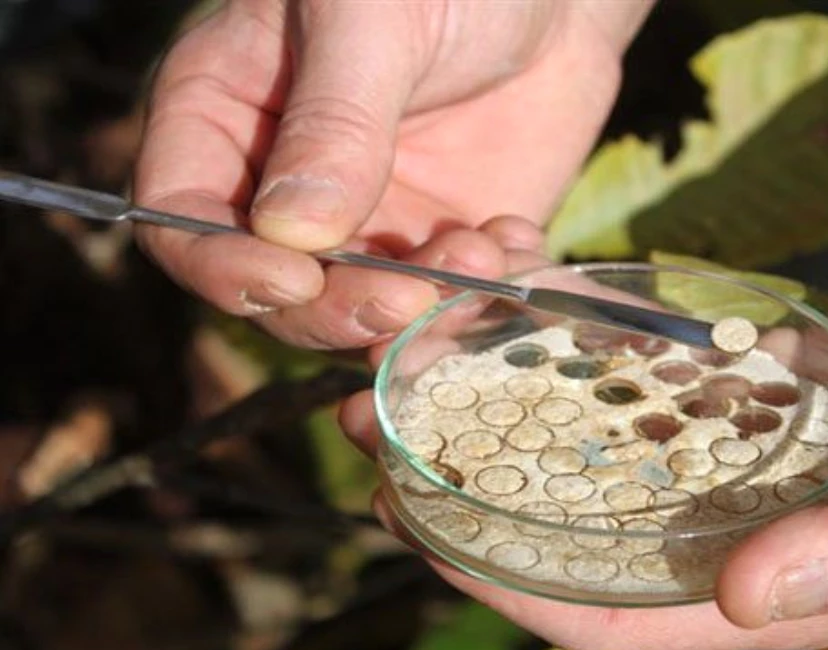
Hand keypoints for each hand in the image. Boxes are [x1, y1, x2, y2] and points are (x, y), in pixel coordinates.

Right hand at [133, 0, 650, 348]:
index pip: (181, 217)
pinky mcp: (437, 245)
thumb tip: (293, 232)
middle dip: (340, 308)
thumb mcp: (372, 21)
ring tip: (483, 249)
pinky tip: (515, 242)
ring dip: (422, 308)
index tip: (293, 280)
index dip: (224, 266)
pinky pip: (446, 305)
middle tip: (410, 298)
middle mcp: (285, 186)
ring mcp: (365, 224)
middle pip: (277, 290)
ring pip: (363, 313)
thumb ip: (334, 120)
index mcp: (226, 113)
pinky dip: (480, 301)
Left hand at [343, 230, 827, 649]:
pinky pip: (651, 386)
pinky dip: (587, 365)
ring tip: (428, 376)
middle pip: (588, 535)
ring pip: (606, 458)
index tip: (423, 530)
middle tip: (387, 443)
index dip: (516, 585)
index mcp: (795, 578)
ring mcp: (748, 455)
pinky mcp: (756, 388)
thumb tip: (747, 594)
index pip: (622, 613)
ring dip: (518, 425)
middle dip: (483, 502)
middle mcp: (752, 525)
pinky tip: (526, 327)